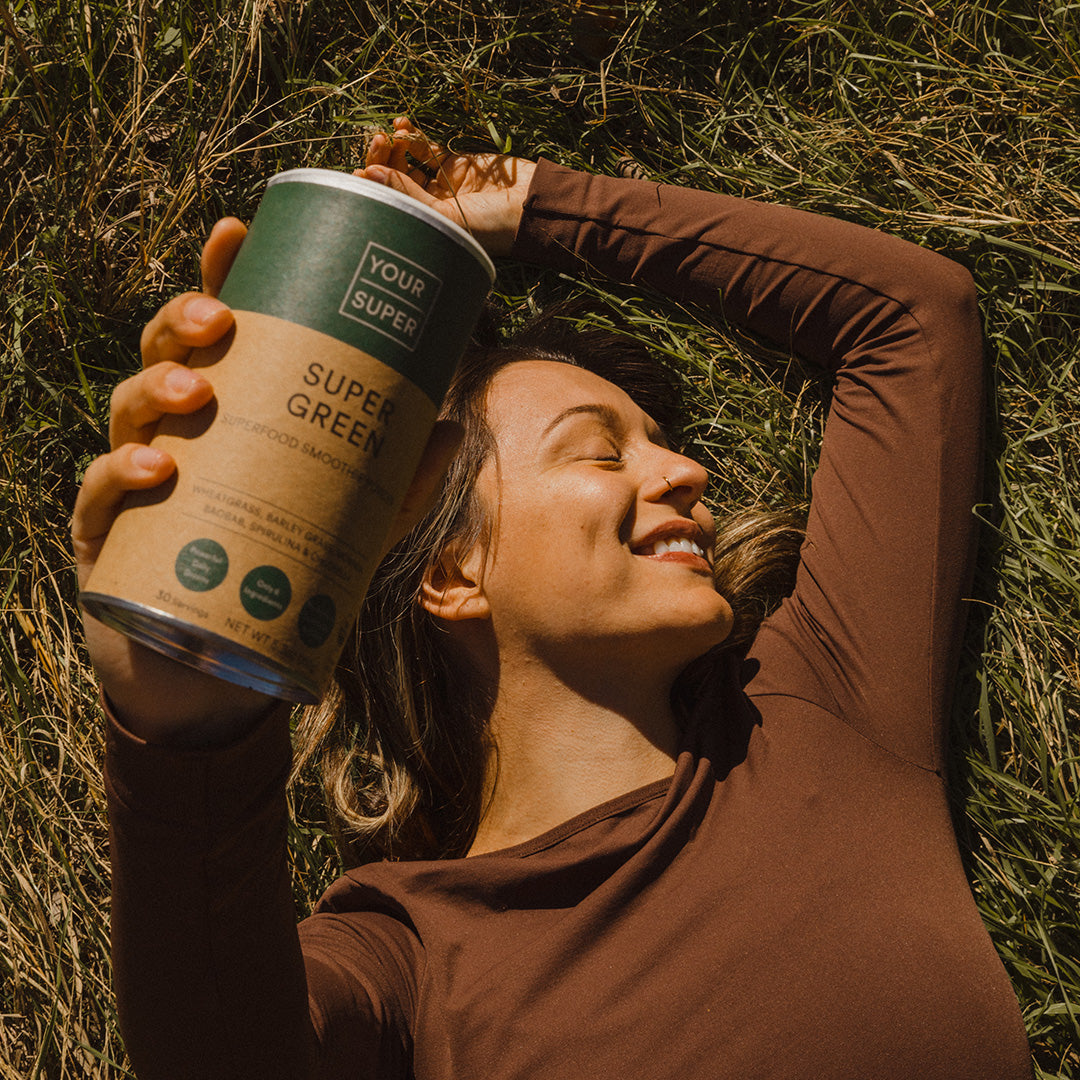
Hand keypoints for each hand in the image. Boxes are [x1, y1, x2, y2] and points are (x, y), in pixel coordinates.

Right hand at [73, 217, 462, 744]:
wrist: (219, 669)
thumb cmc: (277, 575)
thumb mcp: (348, 524)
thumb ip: (396, 481)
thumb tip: (450, 423)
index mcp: (227, 417)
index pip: (218, 336)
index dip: (220, 277)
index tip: (238, 231)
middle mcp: (175, 436)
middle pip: (165, 357)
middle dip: (182, 323)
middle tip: (218, 319)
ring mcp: (134, 483)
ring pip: (126, 412)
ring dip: (156, 387)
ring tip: (196, 389)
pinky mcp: (108, 539)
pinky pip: (100, 496)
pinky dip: (120, 476)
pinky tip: (158, 468)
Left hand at [355, 116, 535, 257]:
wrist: (532, 209)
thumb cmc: (492, 227)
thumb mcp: (446, 216)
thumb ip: (407, 194)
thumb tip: (366, 172)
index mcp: (423, 226)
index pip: (387, 203)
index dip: (372, 185)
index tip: (362, 168)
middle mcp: (428, 206)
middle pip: (394, 180)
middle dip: (382, 158)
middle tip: (378, 140)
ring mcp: (441, 184)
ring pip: (407, 161)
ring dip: (396, 145)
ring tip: (394, 131)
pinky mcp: (456, 165)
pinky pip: (428, 149)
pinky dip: (414, 137)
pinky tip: (404, 125)